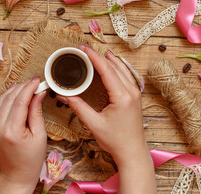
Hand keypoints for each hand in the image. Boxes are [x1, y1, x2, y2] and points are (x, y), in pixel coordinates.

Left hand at [0, 77, 46, 193]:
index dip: (29, 87)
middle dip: (23, 86)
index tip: (38, 80)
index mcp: (12, 131)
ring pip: (1, 100)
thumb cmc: (31, 159)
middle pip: (10, 98)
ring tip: (27, 86)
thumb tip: (39, 93)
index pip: (20, 101)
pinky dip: (7, 98)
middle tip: (35, 82)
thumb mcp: (40, 135)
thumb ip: (37, 112)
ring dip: (14, 90)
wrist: (16, 175)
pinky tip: (15, 93)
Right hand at [57, 44, 155, 192]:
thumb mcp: (94, 124)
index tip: (83, 48)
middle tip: (85, 49)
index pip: (106, 70)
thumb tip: (65, 96)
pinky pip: (127, 76)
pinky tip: (112, 65)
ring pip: (123, 69)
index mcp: (122, 96)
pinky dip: (117, 67)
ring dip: (109, 60)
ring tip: (97, 52)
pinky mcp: (135, 97)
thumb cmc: (115, 141)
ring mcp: (135, 94)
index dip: (93, 57)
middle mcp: (131, 92)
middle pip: (115, 66)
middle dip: (99, 55)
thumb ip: (78, 107)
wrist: (133, 152)